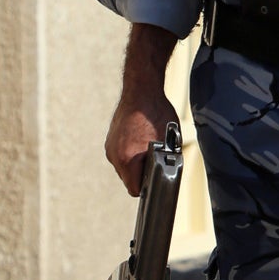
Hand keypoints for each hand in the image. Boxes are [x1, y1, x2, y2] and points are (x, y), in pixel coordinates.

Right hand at [105, 23, 178, 195]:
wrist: (141, 90)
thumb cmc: (157, 114)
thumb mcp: (168, 143)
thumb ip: (163, 163)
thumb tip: (166, 177)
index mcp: (127, 159)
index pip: (135, 189)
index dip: (147, 188)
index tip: (156, 183)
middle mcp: (114, 155)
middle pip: (129, 178)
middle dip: (141, 175)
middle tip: (156, 163)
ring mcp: (110, 146)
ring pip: (124, 166)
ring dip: (135, 163)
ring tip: (149, 150)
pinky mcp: (110, 139)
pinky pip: (120, 154)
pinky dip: (130, 153)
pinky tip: (141, 142)